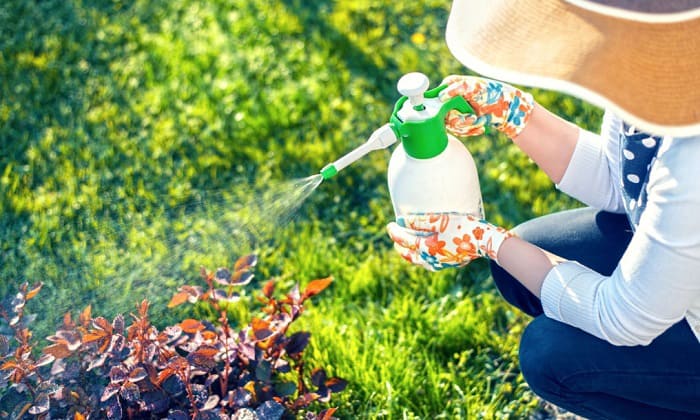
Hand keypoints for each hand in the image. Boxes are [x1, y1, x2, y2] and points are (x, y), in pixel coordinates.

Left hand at [386, 213, 514, 270]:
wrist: (486, 241)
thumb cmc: (463, 227)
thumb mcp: (440, 220)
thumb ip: (420, 221)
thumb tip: (403, 221)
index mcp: (427, 249)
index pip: (405, 241)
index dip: (395, 232)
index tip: (390, 224)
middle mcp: (431, 260)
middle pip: (409, 255)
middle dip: (399, 245)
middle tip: (395, 236)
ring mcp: (440, 264)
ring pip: (418, 261)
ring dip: (409, 253)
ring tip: (405, 245)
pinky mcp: (449, 264)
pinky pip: (428, 262)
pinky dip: (421, 256)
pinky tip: (424, 251)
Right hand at [439, 75, 534, 138]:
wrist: (507, 108)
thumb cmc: (493, 92)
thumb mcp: (475, 87)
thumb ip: (457, 88)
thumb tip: (441, 96)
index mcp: (451, 85)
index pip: (436, 98)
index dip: (442, 108)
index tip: (454, 112)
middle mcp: (451, 98)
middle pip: (442, 115)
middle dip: (459, 120)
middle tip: (472, 118)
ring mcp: (456, 110)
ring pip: (451, 125)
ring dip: (466, 126)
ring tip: (480, 121)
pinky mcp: (462, 121)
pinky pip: (459, 131)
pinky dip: (470, 131)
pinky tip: (481, 127)